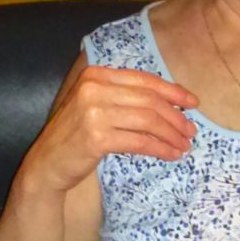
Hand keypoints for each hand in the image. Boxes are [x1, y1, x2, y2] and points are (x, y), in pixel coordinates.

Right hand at [21, 65, 198, 192]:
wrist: (46, 165)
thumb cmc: (76, 136)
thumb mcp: (96, 106)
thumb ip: (124, 97)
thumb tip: (172, 101)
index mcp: (96, 75)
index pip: (144, 80)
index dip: (172, 91)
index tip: (193, 103)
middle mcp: (94, 88)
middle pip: (149, 100)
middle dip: (176, 116)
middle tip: (191, 130)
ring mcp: (93, 112)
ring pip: (148, 121)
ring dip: (171, 134)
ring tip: (185, 145)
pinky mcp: (96, 137)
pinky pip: (140, 141)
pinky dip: (160, 148)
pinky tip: (171, 154)